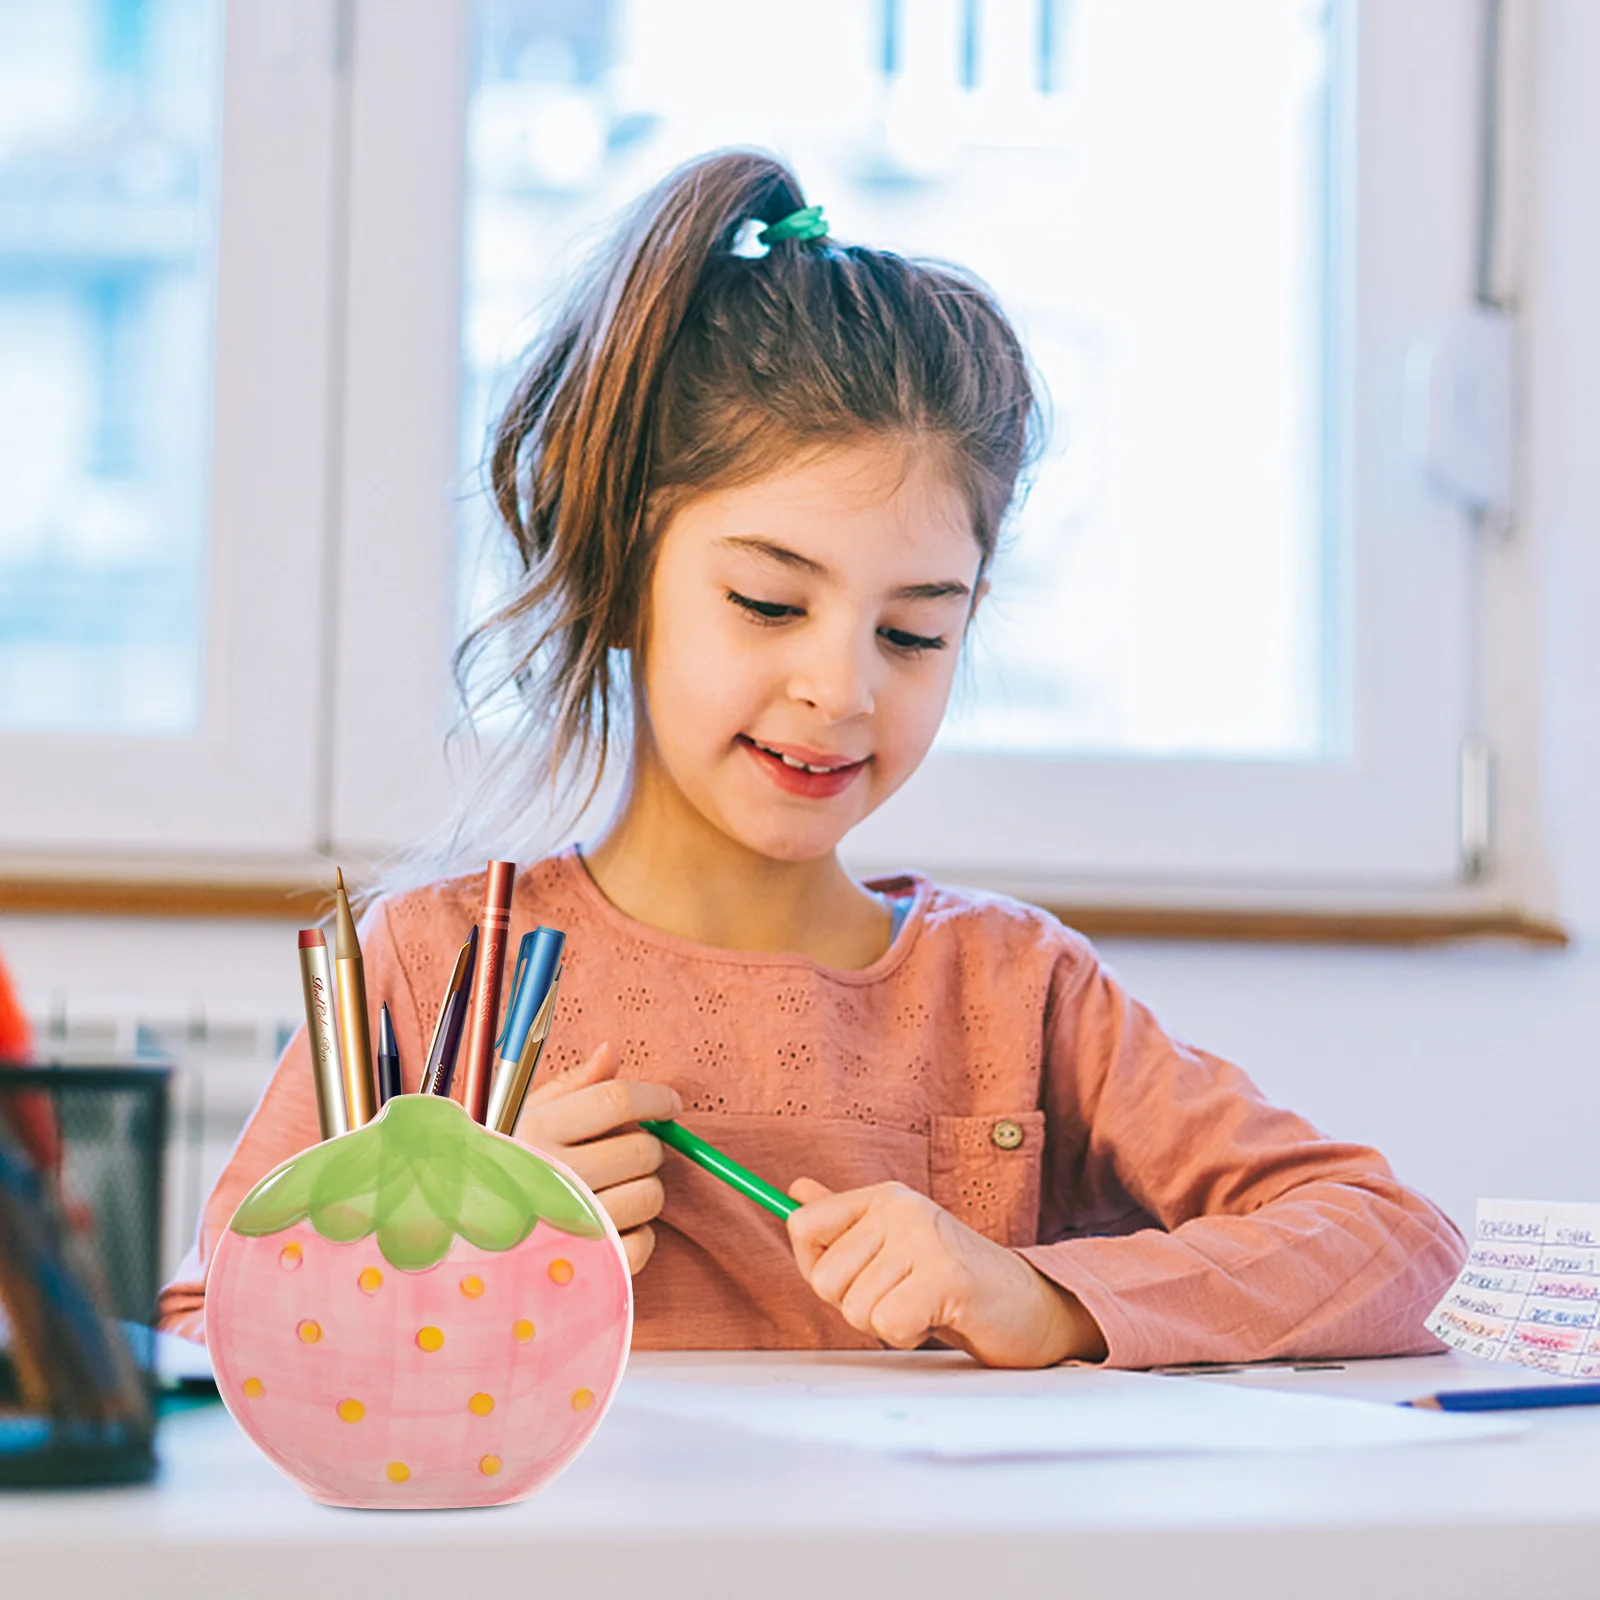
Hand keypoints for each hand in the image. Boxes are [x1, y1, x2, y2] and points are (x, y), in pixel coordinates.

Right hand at [513, 1042, 678, 1274]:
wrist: (460, 1235)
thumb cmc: (505, 1169)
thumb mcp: (526, 1118)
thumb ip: (574, 1085)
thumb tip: (611, 1052)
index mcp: (539, 1131)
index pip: (616, 1101)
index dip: (655, 1098)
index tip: (670, 1104)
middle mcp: (553, 1176)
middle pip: (642, 1149)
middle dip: (647, 1146)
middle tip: (628, 1152)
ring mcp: (569, 1225)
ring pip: (650, 1195)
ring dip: (644, 1188)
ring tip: (614, 1189)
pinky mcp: (586, 1266)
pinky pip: (644, 1242)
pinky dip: (639, 1233)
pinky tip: (612, 1225)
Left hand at [786, 1179, 1107, 1368]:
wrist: (1028, 1306)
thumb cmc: (950, 1281)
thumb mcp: (892, 1244)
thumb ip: (843, 1221)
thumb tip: (793, 1192)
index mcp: (883, 1196)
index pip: (802, 1226)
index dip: (820, 1267)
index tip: (861, 1274)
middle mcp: (901, 1207)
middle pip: (825, 1278)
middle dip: (858, 1303)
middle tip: (904, 1294)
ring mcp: (924, 1238)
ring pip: (855, 1308)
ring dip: (888, 1322)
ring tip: (925, 1304)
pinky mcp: (946, 1276)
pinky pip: (887, 1324)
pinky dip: (908, 1335)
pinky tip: (938, 1317)